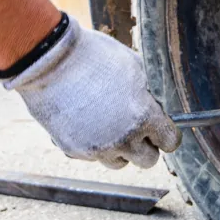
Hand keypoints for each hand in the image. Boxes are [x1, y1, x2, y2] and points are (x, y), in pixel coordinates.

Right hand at [3, 17, 180, 168]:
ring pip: (118, 162)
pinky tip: (85, 120)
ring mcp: (97, 148)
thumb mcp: (135, 68)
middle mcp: (123, 139)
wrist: (50, 59)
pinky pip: (92, 156)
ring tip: (108, 123)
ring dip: (119, 149)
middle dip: (145, 146)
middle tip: (136, 128)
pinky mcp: (73, 150)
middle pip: (147, 161)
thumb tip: (157, 108)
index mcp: (144, 116)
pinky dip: (92, 144)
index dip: (166, 134)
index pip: (170, 142)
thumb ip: (149, 95)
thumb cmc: (95, 56)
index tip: (160, 129)